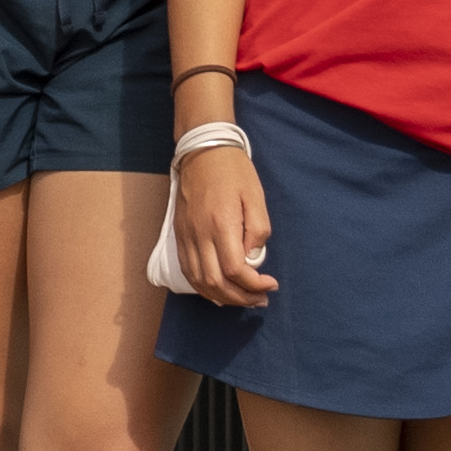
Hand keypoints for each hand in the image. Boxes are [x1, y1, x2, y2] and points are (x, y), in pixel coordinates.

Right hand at [174, 145, 274, 306]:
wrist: (203, 152)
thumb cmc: (234, 172)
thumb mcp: (256, 197)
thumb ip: (257, 231)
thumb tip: (253, 259)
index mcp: (221, 224)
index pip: (236, 269)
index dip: (254, 285)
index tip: (270, 284)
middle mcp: (200, 234)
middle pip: (216, 281)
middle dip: (240, 297)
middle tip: (260, 299)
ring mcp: (186, 236)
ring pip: (199, 280)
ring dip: (221, 296)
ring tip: (242, 298)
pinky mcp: (180, 235)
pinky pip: (188, 270)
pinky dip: (202, 287)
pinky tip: (217, 291)